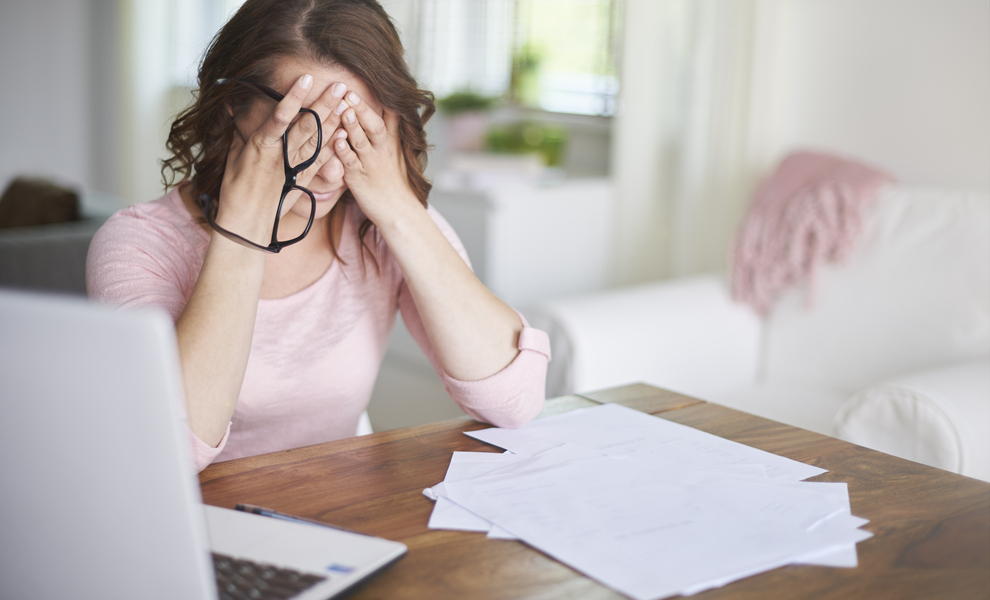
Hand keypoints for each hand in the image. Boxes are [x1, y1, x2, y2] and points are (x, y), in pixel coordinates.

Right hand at [215, 75, 348, 242]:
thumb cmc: (235, 190)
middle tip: (341, 85)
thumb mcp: (233, 157)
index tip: (307, 78)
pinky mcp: (303, 180)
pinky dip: (334, 146)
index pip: (280, 116)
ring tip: (348, 102)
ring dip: (334, 120)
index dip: (294, 97)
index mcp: (260, 146)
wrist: (246, 224)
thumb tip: (233, 107)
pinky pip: (321, 161)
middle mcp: (280, 155)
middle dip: (324, 104)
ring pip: (317, 141)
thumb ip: (239, 131)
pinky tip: (345, 132)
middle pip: (306, 126)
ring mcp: (294, 168)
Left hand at [332, 91, 417, 222]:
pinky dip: (343, 152)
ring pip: (361, 141)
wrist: (398, 209)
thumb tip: (389, 103)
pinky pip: (350, 163)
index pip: (388, 115)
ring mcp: (370, 163)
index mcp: (390, 141)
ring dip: (352, 125)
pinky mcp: (358, 178)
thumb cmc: (393, 178)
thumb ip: (390, 127)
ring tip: (344, 110)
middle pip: (373, 125)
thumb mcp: (396, 149)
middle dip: (362, 108)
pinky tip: (335, 141)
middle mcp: (381, 149)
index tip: (370, 80)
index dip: (379, 98)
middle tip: (349, 92)